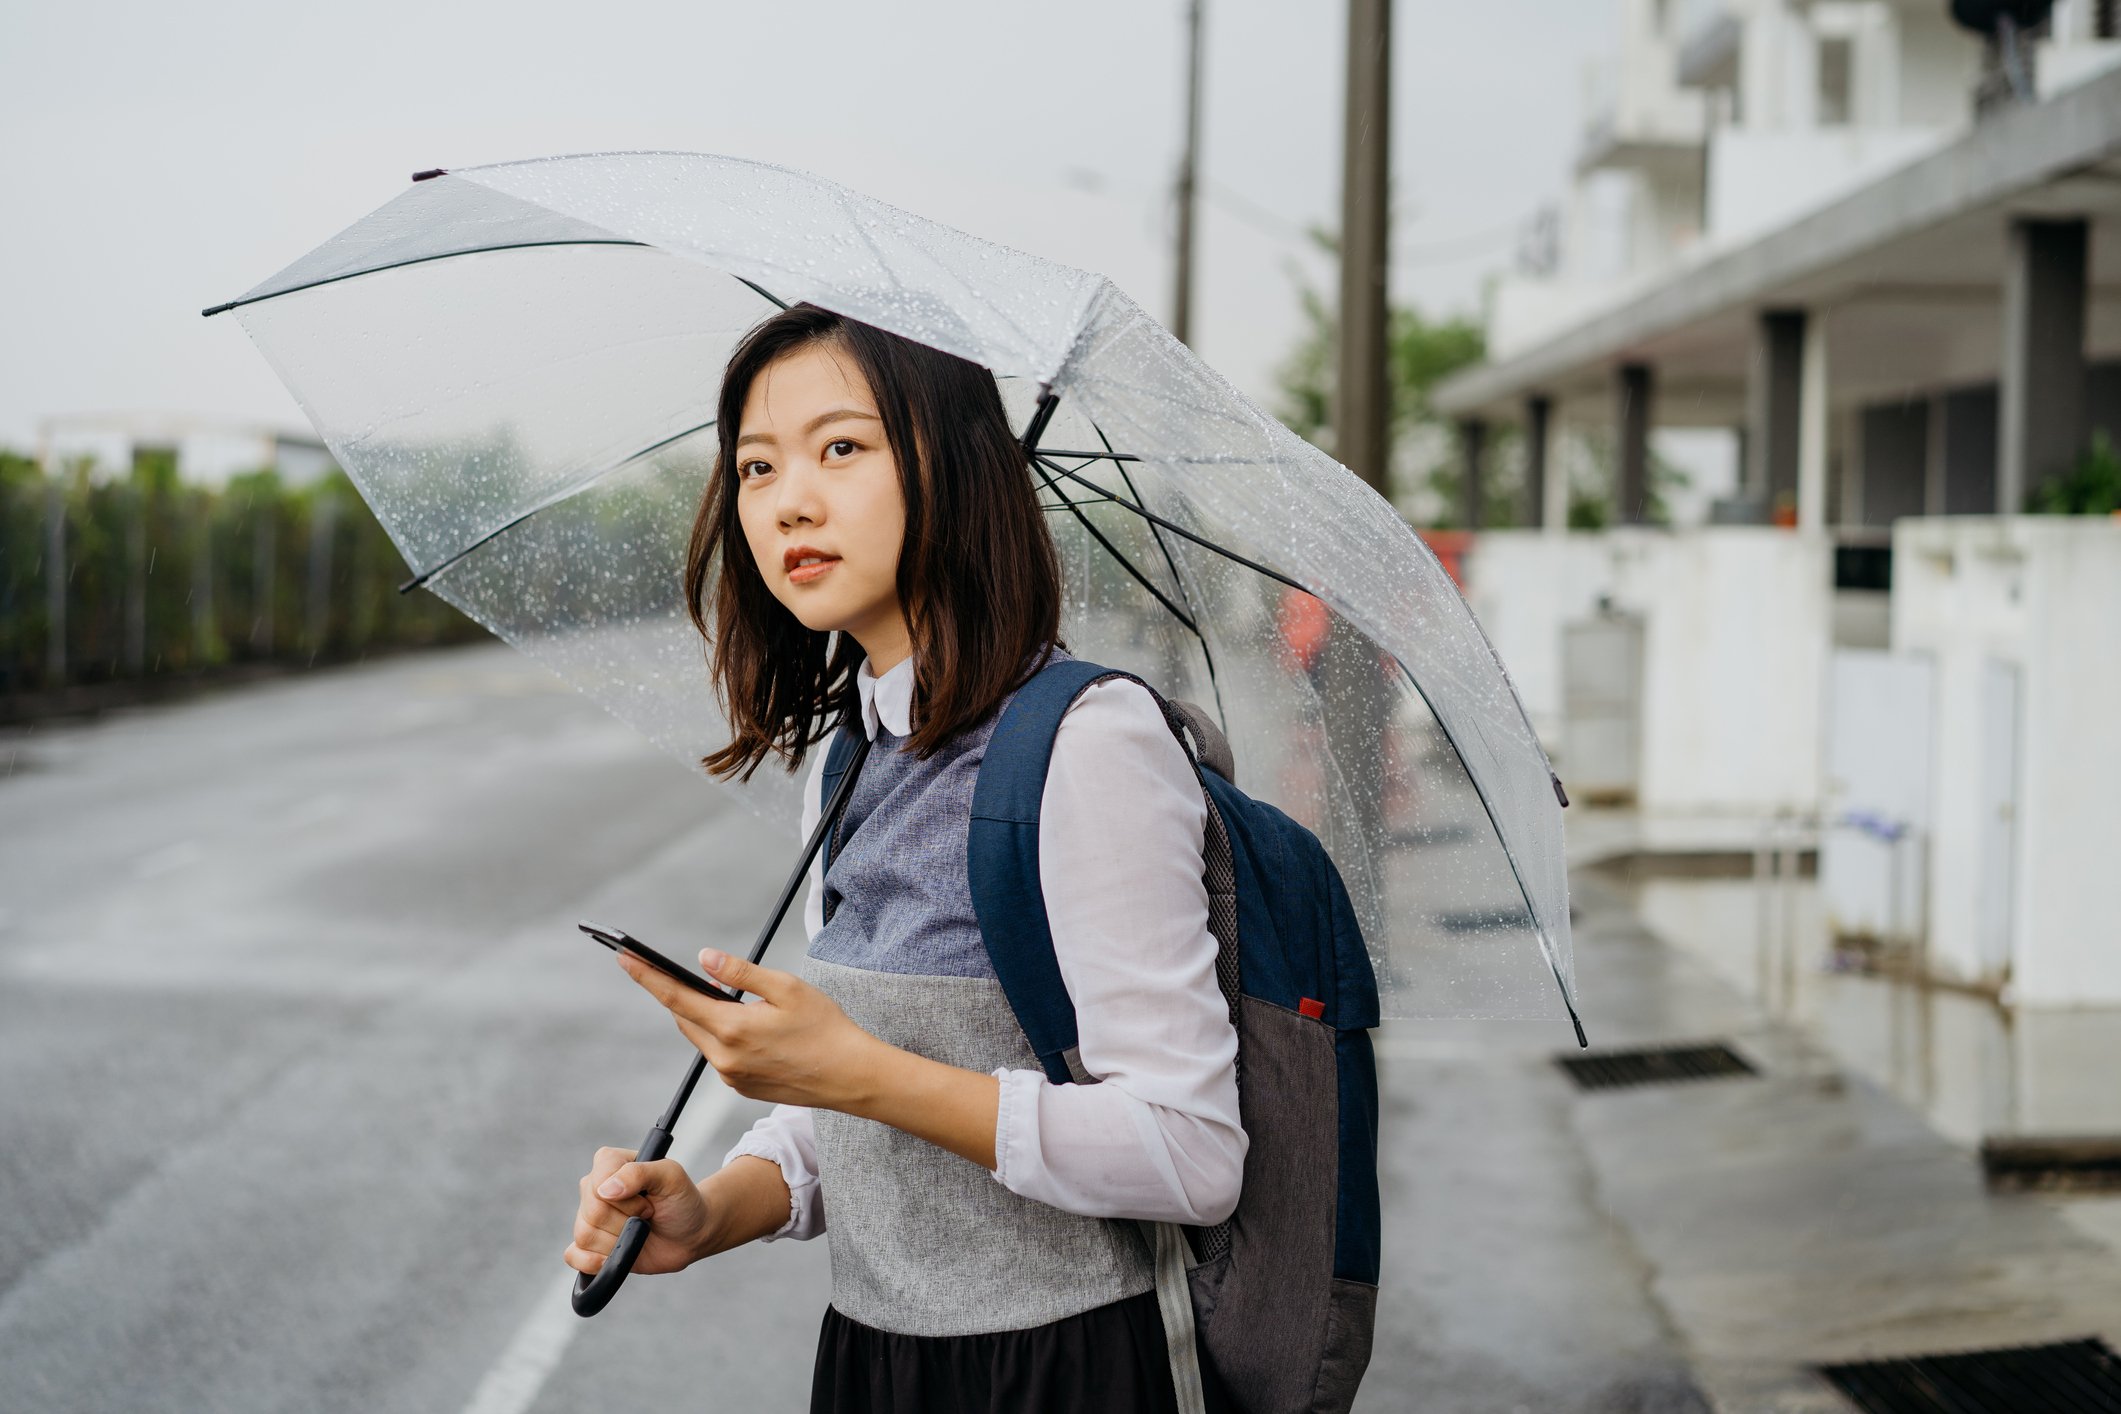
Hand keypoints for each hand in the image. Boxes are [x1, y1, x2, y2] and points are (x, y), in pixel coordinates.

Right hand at [563, 1146, 711, 1277]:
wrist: (690, 1234)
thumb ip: (640, 1173)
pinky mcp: (589, 1246)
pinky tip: (610, 1259)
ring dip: (618, 1241)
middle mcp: (594, 1187)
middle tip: (647, 1216)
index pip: (598, 1183)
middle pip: (592, 1213)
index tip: (649, 1202)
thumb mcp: (671, 1177)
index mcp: (609, 1163)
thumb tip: (605, 1191)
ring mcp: (589, 1217)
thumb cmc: (681, 1201)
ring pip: (585, 1235)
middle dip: (626, 1221)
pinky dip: (591, 1262)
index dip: (628, 1201)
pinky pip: (573, 1256)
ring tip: (636, 1232)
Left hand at [613, 948, 883, 1110]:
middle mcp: (724, 1058)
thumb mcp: (786, 988)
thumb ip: (740, 973)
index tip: (624, 957)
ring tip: (727, 997)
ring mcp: (731, 1077)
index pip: (675, 997)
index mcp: (732, 1028)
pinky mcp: (742, 1088)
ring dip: (704, 1015)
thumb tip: (703, 959)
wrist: (850, 1076)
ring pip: (702, 1038)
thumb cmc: (825, 1027)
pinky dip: (723, 1036)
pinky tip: (749, 1027)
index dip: (647, 975)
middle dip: (679, 994)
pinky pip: (720, 1056)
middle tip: (683, 971)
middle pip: (685, 1018)